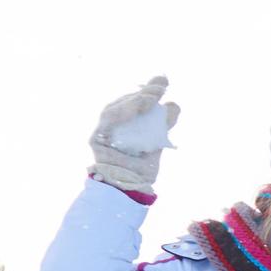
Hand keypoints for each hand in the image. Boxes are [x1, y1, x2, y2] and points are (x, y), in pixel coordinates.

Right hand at [88, 76, 177, 192]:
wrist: (132, 189)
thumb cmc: (142, 169)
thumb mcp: (158, 142)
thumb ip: (163, 124)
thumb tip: (174, 104)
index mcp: (124, 126)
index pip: (134, 104)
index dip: (148, 91)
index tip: (163, 81)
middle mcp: (111, 127)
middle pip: (124, 103)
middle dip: (144, 92)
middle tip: (162, 84)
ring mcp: (101, 132)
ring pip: (115, 108)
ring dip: (135, 99)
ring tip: (153, 95)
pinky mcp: (96, 139)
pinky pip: (108, 120)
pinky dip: (124, 110)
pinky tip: (141, 104)